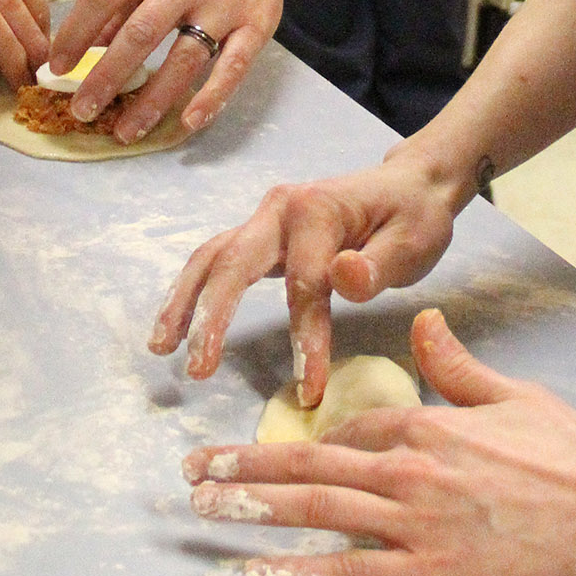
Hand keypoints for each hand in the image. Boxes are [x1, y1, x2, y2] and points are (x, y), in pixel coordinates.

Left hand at [46, 0, 293, 143]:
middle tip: (81, 110)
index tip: (56, 67)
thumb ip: (122, 0)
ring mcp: (226, 2)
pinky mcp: (258, 24)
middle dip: (106, 76)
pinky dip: (211, 97)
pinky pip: (233, 66)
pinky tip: (188, 122)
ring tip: (125, 131)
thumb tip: (86, 47)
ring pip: (184, 57)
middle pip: (141, 32)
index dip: (76, 32)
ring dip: (152, 100)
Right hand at [149, 155, 458, 407]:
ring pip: (211, 259)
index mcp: (318, 211)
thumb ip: (377, 266)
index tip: (310, 390)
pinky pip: (217, 262)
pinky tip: (177, 325)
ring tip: (161, 348)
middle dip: (210, 316)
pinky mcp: (260, 235)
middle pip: (231, 262)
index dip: (306, 339)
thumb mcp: (413, 241)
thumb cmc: (415, 217)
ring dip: (183, 302)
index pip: (304, 284)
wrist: (409, 186)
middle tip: (197, 370)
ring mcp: (265, 219)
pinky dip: (193, 292)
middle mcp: (280, 209)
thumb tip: (342, 277)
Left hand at [182, 309, 575, 575]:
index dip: (301, 447)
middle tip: (192, 473)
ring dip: (252, 510)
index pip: (346, 434)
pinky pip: (350, 574)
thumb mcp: (511, 393)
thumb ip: (457, 364)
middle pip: (308, 467)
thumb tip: (424, 322)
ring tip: (202, 510)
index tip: (263, 457)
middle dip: (243, 469)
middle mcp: (408, 469)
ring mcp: (416, 523)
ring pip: (316, 513)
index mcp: (425, 424)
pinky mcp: (431, 573)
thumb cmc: (571, 454)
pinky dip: (297, 575)